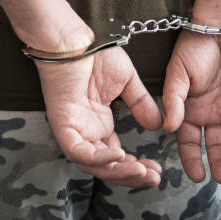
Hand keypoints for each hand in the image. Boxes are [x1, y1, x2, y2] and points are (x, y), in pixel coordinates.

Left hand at [35, 44, 163, 187]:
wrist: (76, 41)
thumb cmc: (96, 56)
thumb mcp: (127, 83)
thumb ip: (141, 105)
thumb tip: (158, 125)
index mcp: (98, 125)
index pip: (115, 157)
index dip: (136, 167)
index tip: (157, 170)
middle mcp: (85, 132)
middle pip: (106, 167)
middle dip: (131, 176)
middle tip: (153, 178)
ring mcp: (73, 131)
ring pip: (93, 165)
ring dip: (118, 172)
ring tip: (142, 171)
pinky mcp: (62, 126)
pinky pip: (79, 152)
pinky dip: (99, 158)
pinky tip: (119, 156)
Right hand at [162, 25, 220, 183]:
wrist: (219, 25)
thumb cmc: (193, 48)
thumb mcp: (177, 74)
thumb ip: (174, 101)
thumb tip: (168, 128)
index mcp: (192, 111)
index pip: (191, 142)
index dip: (192, 160)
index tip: (197, 176)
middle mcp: (213, 113)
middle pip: (217, 145)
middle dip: (220, 163)